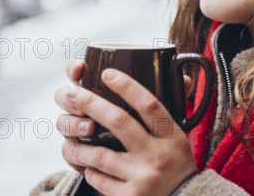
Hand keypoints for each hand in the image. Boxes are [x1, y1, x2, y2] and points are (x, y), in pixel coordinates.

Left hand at [55, 67, 196, 195]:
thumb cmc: (177, 166)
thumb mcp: (180, 139)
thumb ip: (169, 113)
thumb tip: (185, 77)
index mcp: (171, 136)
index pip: (149, 105)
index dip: (127, 86)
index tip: (108, 74)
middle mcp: (156, 155)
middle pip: (119, 121)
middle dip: (90, 104)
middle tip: (71, 94)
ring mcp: (141, 177)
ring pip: (98, 155)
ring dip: (78, 144)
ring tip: (68, 138)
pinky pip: (97, 179)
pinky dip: (88, 169)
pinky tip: (87, 165)